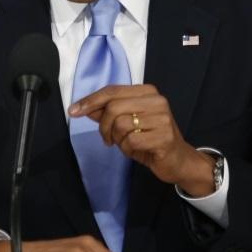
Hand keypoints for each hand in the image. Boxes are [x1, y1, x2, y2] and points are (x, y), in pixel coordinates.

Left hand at [69, 84, 214, 196]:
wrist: (178, 160)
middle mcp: (156, 100)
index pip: (112, 90)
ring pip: (120, 124)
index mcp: (147, 92)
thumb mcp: (127, 123)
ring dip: (117, 139)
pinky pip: (131, 140)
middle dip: (103, 126)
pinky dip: (127, 148)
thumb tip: (84, 107)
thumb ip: (107, 113)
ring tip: (125, 144)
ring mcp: (162, 118)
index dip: (90, 101)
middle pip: (113, 107)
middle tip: (106, 139)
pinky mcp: (164, 136)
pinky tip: (136, 150)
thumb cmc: (150, 139)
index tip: (73, 111)